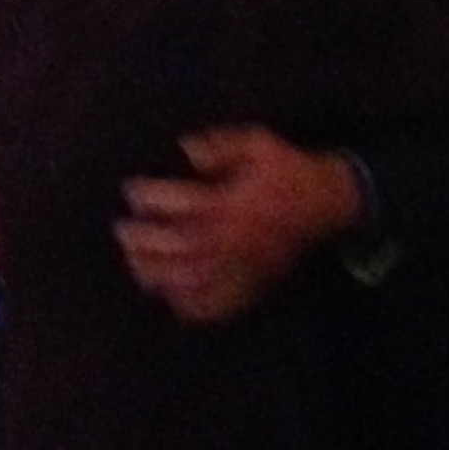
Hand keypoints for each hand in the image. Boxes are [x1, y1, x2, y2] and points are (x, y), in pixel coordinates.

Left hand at [114, 128, 363, 323]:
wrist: (327, 204)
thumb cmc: (287, 171)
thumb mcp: (257, 143)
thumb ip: (219, 145)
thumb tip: (185, 149)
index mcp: (231, 205)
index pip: (181, 205)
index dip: (150, 198)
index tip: (130, 191)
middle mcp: (232, 241)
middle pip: (177, 248)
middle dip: (142, 240)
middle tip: (121, 230)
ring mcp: (240, 269)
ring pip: (189, 281)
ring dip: (155, 273)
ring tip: (135, 262)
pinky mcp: (249, 286)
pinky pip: (214, 306)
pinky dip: (187, 305)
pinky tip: (169, 295)